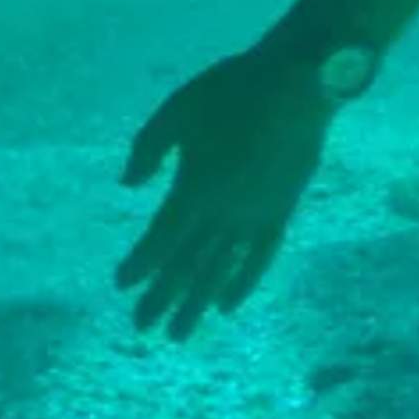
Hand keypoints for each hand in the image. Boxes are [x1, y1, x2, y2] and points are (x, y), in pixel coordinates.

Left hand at [116, 44, 332, 339]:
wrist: (296, 84)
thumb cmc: (231, 91)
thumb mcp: (176, 108)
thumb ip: (148, 148)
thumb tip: (128, 186)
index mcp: (195, 188)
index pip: (161, 240)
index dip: (140, 265)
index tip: (122, 286)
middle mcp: (223, 213)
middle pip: (187, 265)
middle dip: (162, 298)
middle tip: (142, 327)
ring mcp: (254, 217)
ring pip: (220, 270)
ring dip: (196, 303)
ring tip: (179, 334)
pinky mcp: (280, 214)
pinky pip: (259, 258)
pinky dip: (242, 284)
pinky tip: (227, 306)